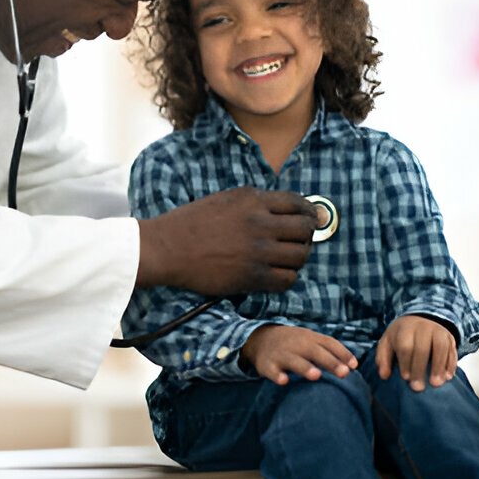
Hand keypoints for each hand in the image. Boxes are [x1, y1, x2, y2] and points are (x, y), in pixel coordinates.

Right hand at [136, 188, 315, 294]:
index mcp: (252, 200)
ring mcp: (258, 251)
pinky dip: (286, 277)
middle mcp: (260, 223)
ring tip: (286, 259)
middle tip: (298, 241)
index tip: (311, 218)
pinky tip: (275, 275)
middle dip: (306, 235)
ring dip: (297, 258)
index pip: (298, 203)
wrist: (166, 248)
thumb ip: (253, 202)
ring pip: (300, 255)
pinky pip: (287, 279)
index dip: (310, 212)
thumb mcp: (223, 199)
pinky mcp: (252, 276)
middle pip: (305, 229)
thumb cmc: (190, 223)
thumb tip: (281, 209)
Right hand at [242, 324, 357, 384]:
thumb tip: (353, 366)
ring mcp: (281, 354)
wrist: (260, 339)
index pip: (328, 343)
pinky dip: (277, 375)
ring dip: (304, 367)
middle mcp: (296, 344)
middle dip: (329, 362)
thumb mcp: (310, 341)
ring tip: (316, 375)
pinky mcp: (267, 365)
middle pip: (314, 352)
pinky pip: (272, 371)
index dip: (341, 353)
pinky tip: (284, 381)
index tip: (354, 366)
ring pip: (294, 360)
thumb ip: (331, 351)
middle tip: (343, 373)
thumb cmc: (294, 344)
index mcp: (309, 338)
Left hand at [375, 315, 456, 391]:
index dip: (405, 363)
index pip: (405, 346)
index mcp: (405, 328)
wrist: (420, 319)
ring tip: (435, 384)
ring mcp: (438, 331)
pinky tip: (447, 377)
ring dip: (438, 367)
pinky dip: (450, 364)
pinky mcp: (450, 337)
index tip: (405, 378)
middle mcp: (423, 327)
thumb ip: (383, 358)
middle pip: (422, 348)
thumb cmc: (401, 336)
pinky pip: (452, 351)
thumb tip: (383, 376)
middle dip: (419, 369)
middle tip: (418, 388)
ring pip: (440, 348)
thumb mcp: (388, 342)